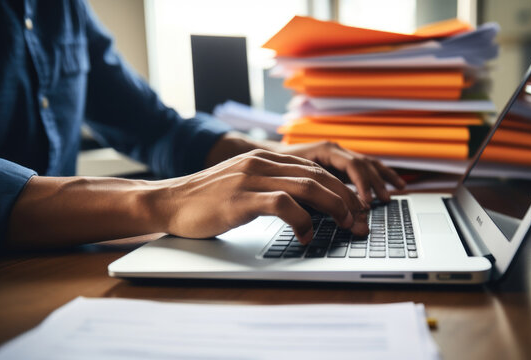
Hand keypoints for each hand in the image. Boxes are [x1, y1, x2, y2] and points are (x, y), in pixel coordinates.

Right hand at [151, 149, 369, 243]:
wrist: (169, 201)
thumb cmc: (207, 200)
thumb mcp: (244, 185)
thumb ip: (272, 187)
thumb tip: (307, 207)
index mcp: (265, 158)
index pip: (314, 168)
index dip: (340, 188)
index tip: (357, 208)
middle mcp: (262, 162)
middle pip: (318, 176)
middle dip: (346, 199)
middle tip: (361, 221)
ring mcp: (252, 178)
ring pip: (308, 187)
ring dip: (334, 208)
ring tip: (346, 226)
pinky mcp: (242, 198)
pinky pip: (284, 205)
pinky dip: (302, 221)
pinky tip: (306, 236)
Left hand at [272, 141, 405, 201]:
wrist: (267, 156)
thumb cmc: (278, 169)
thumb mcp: (293, 181)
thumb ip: (312, 194)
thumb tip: (328, 211)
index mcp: (326, 150)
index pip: (352, 166)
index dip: (361, 185)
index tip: (365, 204)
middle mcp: (336, 149)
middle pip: (362, 165)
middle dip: (373, 186)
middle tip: (380, 204)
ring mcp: (340, 154)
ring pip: (367, 164)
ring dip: (381, 180)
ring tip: (389, 197)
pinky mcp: (341, 162)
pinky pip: (366, 167)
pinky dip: (381, 176)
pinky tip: (395, 185)